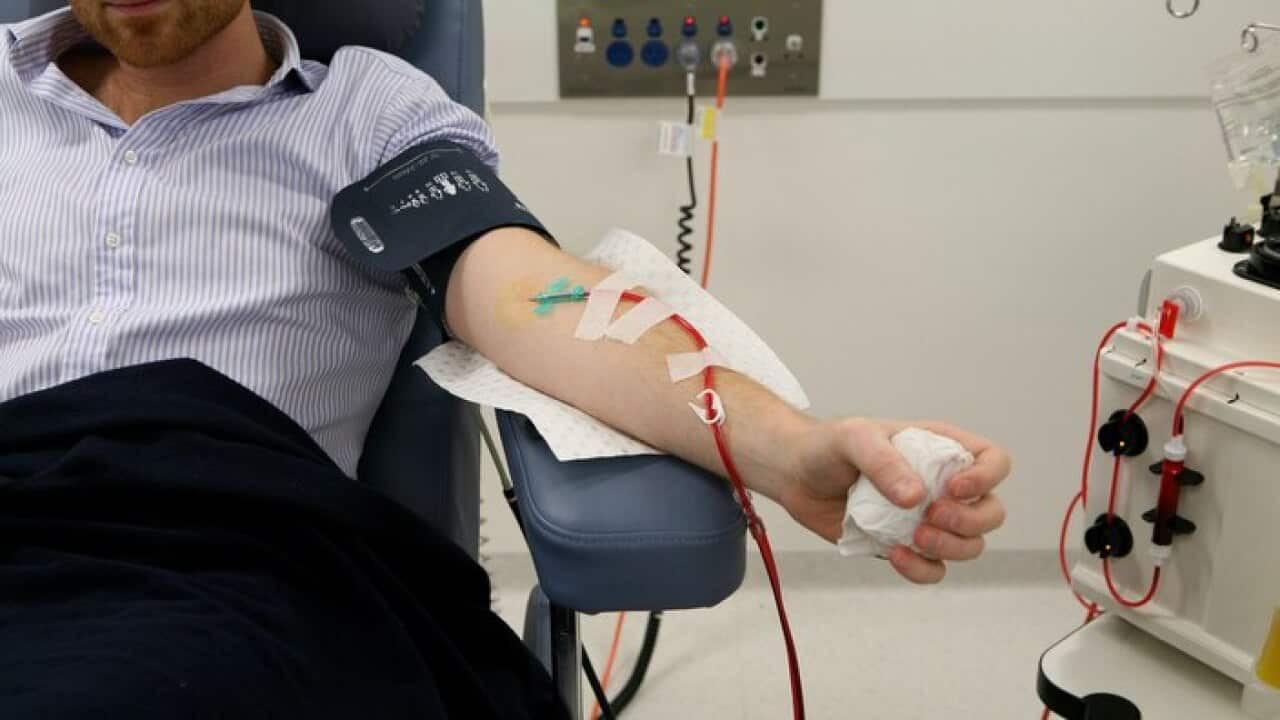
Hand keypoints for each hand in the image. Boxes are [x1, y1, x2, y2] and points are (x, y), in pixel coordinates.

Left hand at [779, 418, 1010, 583]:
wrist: (794, 475)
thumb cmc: (827, 446)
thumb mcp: (854, 438)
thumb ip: (884, 462)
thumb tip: (916, 499)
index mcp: (940, 450)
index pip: (994, 460)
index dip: (987, 478)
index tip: (954, 488)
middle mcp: (941, 485)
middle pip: (991, 511)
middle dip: (971, 521)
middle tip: (929, 516)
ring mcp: (926, 519)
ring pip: (969, 545)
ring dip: (951, 548)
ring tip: (912, 536)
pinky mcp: (905, 546)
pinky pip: (934, 569)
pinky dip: (923, 569)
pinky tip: (896, 554)